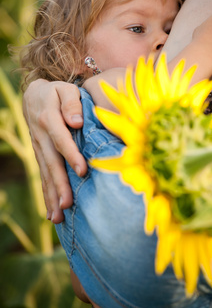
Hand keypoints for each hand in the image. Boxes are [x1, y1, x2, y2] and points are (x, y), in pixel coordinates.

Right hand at [23, 79, 87, 222]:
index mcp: (49, 118)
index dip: (71, 155)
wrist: (34, 96)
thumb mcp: (64, 89)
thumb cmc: (56, 92)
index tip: (82, 171)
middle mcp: (41, 137)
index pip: (61, 139)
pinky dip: (46, 195)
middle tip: (68, 205)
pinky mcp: (39, 155)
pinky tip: (50, 213)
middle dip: (59, 185)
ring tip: (58, 217)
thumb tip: (77, 121)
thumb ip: (71, 103)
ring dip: (51, 195)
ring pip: (45, 174)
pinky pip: (41, 176)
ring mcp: (38, 148)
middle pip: (51, 163)